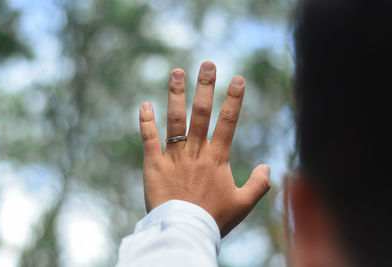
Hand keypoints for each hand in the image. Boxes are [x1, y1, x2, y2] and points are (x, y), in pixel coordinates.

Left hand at [139, 61, 270, 236]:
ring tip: (176, 72)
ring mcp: (174, 157)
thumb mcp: (243, 204)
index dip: (234, 99)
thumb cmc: (215, 219)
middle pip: (201, 113)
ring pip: (175, 120)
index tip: (238, 79)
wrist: (185, 233)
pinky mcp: (154, 165)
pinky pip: (149, 139)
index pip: (228, 122)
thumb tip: (268, 167)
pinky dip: (146, 121)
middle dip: (205, 86)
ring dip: (176, 95)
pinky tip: (144, 104)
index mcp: (217, 158)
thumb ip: (259, 184)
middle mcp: (196, 151)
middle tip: (207, 64)